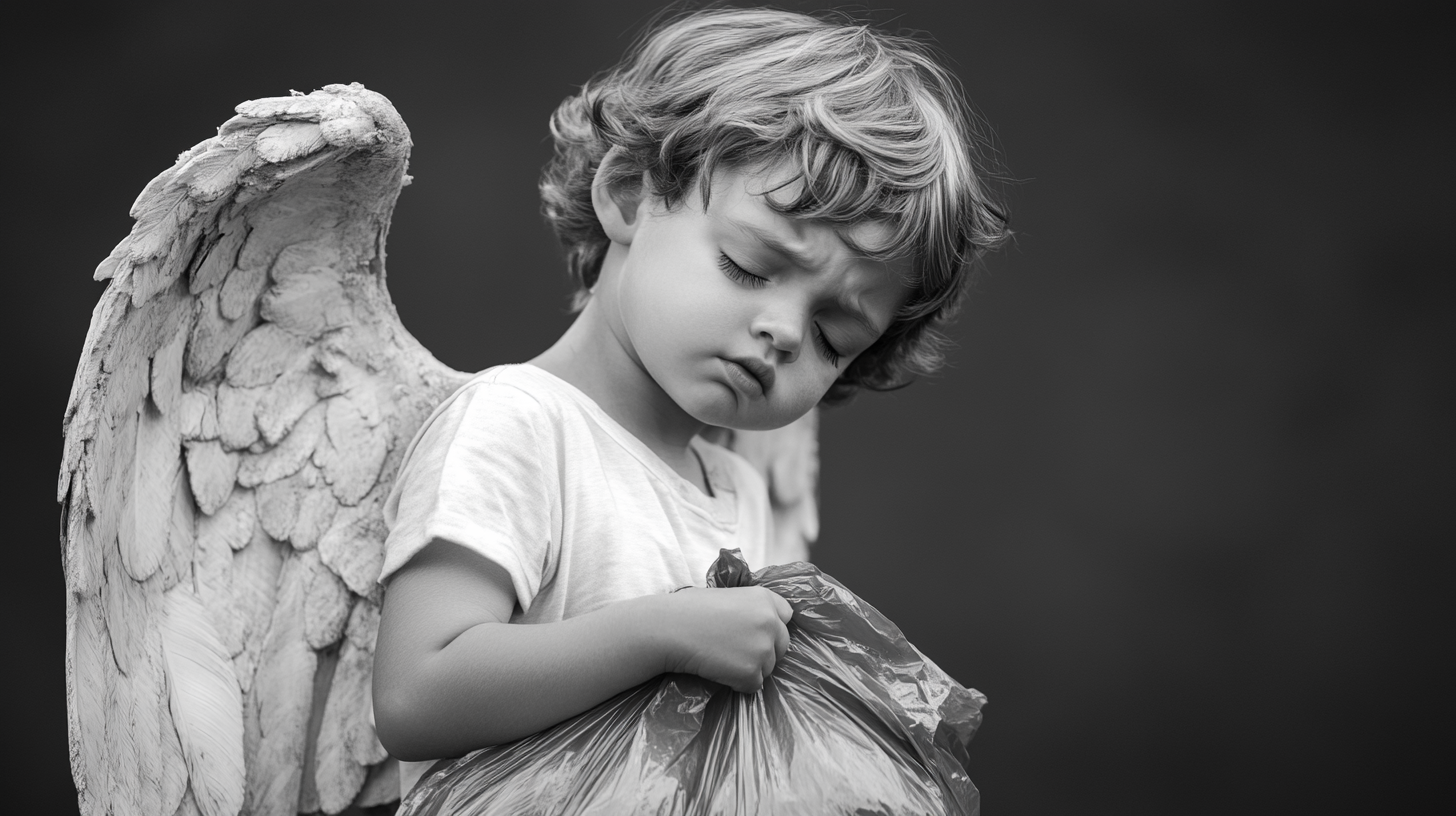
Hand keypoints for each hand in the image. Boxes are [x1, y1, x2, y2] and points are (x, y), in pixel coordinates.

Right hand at [658, 586, 792, 692]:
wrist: (669, 628)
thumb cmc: (689, 609)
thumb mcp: (727, 596)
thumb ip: (750, 609)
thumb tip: (758, 627)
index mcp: (764, 597)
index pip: (787, 615)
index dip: (773, 626)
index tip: (756, 633)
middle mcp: (770, 621)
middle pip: (782, 645)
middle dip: (764, 651)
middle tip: (736, 651)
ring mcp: (763, 647)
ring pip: (768, 668)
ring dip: (749, 668)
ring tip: (721, 659)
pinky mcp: (751, 671)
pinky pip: (753, 685)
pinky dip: (738, 683)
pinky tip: (718, 670)